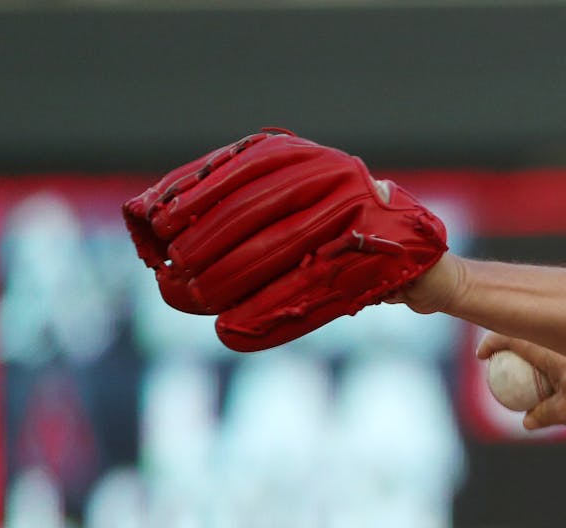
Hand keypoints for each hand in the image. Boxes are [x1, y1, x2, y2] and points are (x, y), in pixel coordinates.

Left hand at [122, 129, 447, 351]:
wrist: (416, 259)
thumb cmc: (336, 233)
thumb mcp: (293, 206)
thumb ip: (239, 204)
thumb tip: (150, 218)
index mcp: (311, 158)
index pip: (242, 168)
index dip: (195, 195)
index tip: (157, 224)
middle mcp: (338, 178)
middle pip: (254, 211)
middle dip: (203, 246)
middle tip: (169, 277)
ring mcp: (360, 220)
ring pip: (278, 250)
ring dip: (227, 280)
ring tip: (192, 300)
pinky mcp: (374, 263)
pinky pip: (308, 292)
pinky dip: (266, 315)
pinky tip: (231, 333)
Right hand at [477, 333, 565, 432]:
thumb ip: (542, 415)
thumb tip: (526, 419)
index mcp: (552, 348)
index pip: (511, 336)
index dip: (491, 344)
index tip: (483, 357)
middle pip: (530, 333)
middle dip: (514, 345)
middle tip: (505, 366)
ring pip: (553, 343)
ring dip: (541, 357)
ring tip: (539, 384)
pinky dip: (565, 363)